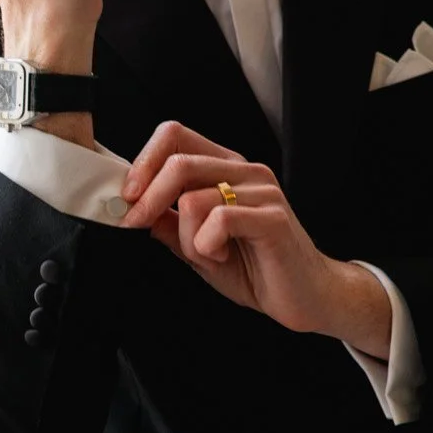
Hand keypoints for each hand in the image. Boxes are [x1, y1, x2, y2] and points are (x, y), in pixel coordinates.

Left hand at [120, 123, 392, 354]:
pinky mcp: (273, 217)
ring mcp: (262, 191)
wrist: (306, 296)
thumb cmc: (259, 269)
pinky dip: (206, 245)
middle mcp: (245, 172)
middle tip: (138, 224)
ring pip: (194, 197)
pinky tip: (220, 256)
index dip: (142, 163)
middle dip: (147, 198)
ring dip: (186, 237)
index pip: (175, 136)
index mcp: (225, 169)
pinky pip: (219, 220)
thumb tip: (131, 207)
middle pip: (178, 161)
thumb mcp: (197, 246)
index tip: (126, 197)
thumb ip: (168, 223)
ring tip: (206, 254)